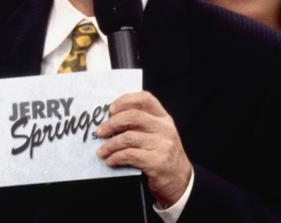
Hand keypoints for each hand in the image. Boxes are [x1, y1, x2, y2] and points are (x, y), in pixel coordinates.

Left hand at [96, 91, 192, 207]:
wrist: (180, 180)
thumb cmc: (162, 155)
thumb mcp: (158, 135)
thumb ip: (141, 125)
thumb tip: (110, 120)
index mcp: (163, 118)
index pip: (145, 98)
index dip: (125, 100)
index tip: (110, 109)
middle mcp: (164, 128)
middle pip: (133, 116)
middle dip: (111, 123)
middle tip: (100, 132)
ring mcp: (162, 145)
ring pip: (128, 137)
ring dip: (110, 145)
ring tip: (102, 151)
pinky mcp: (157, 162)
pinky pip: (129, 155)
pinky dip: (115, 157)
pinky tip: (110, 160)